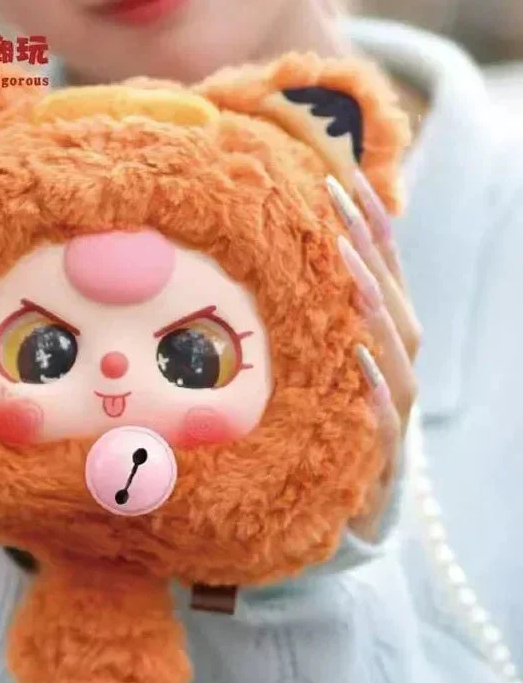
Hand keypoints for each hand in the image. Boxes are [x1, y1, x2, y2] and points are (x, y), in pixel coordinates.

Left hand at [326, 172, 422, 541]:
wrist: (356, 508)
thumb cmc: (337, 425)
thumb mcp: (326, 367)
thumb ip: (320, 320)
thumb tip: (283, 270)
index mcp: (383, 339)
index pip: (380, 272)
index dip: (366, 223)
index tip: (340, 174)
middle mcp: (398, 365)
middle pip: (389, 297)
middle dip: (366, 246)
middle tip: (334, 199)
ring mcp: (397, 407)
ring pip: (396, 348)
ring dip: (372, 303)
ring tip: (344, 262)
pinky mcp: (384, 454)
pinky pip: (386, 418)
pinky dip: (377, 388)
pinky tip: (361, 360)